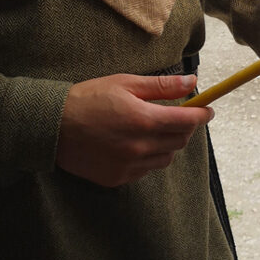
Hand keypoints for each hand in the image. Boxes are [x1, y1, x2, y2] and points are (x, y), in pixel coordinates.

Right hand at [57, 74, 212, 186]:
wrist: (51, 126)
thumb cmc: (88, 98)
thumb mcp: (126, 84)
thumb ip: (162, 86)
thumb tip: (192, 81)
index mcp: (143, 120)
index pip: (187, 122)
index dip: (202, 115)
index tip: (208, 110)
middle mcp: (139, 147)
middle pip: (179, 141)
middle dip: (184, 127)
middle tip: (176, 115)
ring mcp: (128, 166)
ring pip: (165, 158)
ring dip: (167, 144)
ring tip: (151, 129)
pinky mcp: (117, 178)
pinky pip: (146, 170)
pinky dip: (148, 157)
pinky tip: (133, 144)